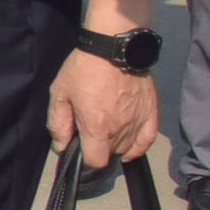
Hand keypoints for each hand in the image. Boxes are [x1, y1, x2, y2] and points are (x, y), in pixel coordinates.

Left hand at [49, 48, 158, 170]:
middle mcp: (120, 128)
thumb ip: (58, 124)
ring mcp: (138, 121)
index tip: (81, 149)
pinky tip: (127, 143)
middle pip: (111, 155)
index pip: (96, 161)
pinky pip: (147, 141)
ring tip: (106, 129)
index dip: (86, 159)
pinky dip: (137, 146)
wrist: (113, 48)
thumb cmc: (83, 69)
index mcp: (97, 126)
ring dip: (116, 145)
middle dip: (99, 148)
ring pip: (127, 149)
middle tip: (90, 132)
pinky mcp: (151, 114)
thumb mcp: (59, 94)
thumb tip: (61, 146)